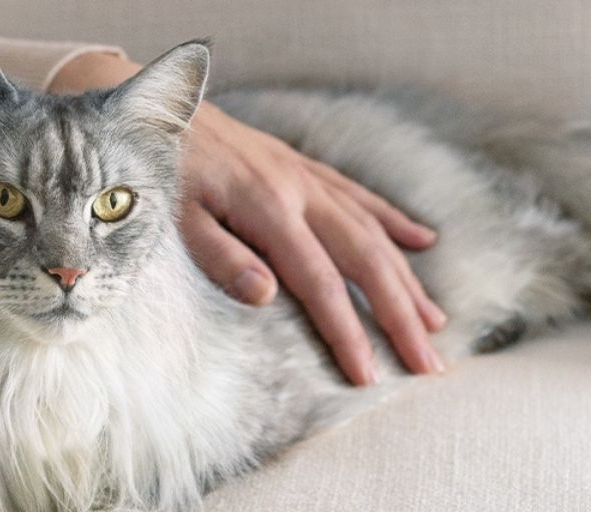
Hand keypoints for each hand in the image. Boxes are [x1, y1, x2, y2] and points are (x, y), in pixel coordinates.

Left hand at [53, 52, 446, 384]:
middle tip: (429, 361)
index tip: (370, 375)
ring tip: (437, 320)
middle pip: (365, 260)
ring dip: (407, 278)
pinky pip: (360, 196)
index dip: (348, 331)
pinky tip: (424, 241)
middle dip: (400, 314)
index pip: (320, 282)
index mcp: (267, 208)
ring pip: (372, 231)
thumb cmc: (157, 169)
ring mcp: (305, 176)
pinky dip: (394, 221)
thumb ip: (221, 255)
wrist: (153, 106)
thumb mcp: (174, 217)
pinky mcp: (302, 167)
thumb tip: (266, 296)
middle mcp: (299, 190)